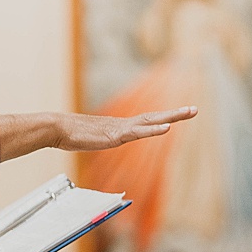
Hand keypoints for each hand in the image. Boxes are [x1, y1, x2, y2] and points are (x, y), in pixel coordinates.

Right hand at [54, 107, 196, 150]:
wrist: (57, 128)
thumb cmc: (71, 134)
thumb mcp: (92, 140)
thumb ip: (101, 140)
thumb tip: (99, 141)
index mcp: (121, 127)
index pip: (147, 121)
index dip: (164, 118)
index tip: (180, 115)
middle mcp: (124, 125)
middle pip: (155, 117)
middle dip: (175, 114)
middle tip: (194, 110)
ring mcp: (121, 129)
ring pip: (151, 122)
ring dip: (171, 117)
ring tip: (189, 112)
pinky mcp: (115, 135)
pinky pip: (138, 133)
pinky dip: (153, 131)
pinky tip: (167, 129)